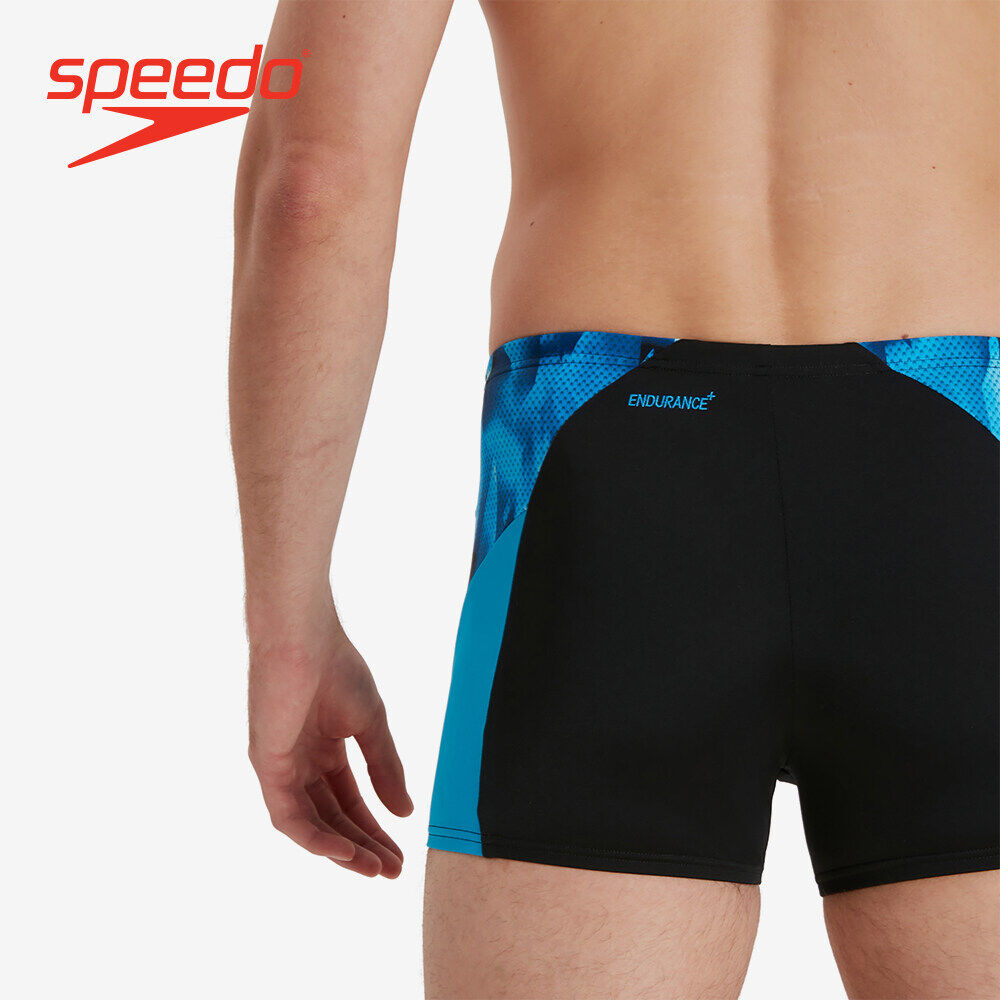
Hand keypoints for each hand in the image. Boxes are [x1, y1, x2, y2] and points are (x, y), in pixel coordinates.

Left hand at [248, 611, 412, 876]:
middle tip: (392, 872)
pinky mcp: (267, 766)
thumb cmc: (337, 668)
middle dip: (363, 846)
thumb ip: (385, 768)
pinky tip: (343, 852)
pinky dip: (315, 837)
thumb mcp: (371, 725)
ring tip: (373, 869)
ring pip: (311, 823)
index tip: (400, 853)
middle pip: (332, 818)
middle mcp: (300, 763)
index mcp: (323, 749)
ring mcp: (282, 767)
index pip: (350, 800)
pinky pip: (288, 815)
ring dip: (342, 850)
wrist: (305, 638)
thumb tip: (406, 812)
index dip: (375, 828)